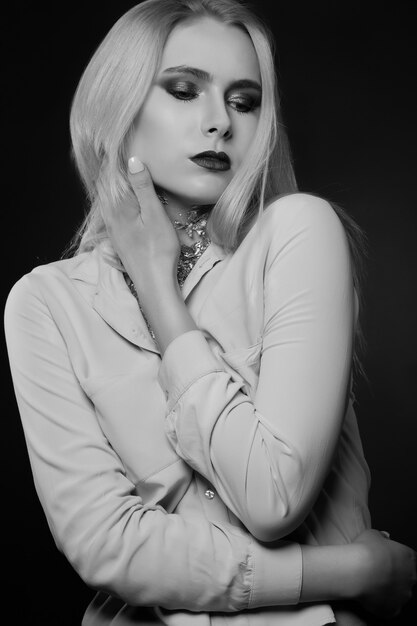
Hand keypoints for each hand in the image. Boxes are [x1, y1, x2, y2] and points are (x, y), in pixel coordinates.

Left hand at [103, 156, 179, 285]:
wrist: (154, 283)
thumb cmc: (157, 250)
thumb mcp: (154, 214)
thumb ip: (142, 187)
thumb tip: (132, 160)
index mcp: (117, 207)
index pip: (108, 175)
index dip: (111, 158)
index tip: (115, 142)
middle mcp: (110, 216)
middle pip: (107, 187)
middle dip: (113, 170)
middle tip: (120, 151)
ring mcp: (114, 228)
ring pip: (111, 200)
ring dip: (118, 186)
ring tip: (126, 171)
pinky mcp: (120, 238)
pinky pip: (115, 212)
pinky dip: (121, 200)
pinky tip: (129, 200)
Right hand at [353, 529, 415, 618]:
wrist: (358, 570)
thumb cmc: (365, 551)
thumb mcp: (372, 534)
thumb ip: (381, 536)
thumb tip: (384, 537)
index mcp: (409, 556)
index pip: (408, 559)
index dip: (396, 559)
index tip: (384, 559)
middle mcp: (411, 577)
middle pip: (406, 577)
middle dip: (394, 575)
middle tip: (377, 571)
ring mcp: (404, 595)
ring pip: (399, 594)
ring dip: (389, 590)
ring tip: (371, 583)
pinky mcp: (394, 609)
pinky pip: (390, 608)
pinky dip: (382, 604)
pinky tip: (371, 596)